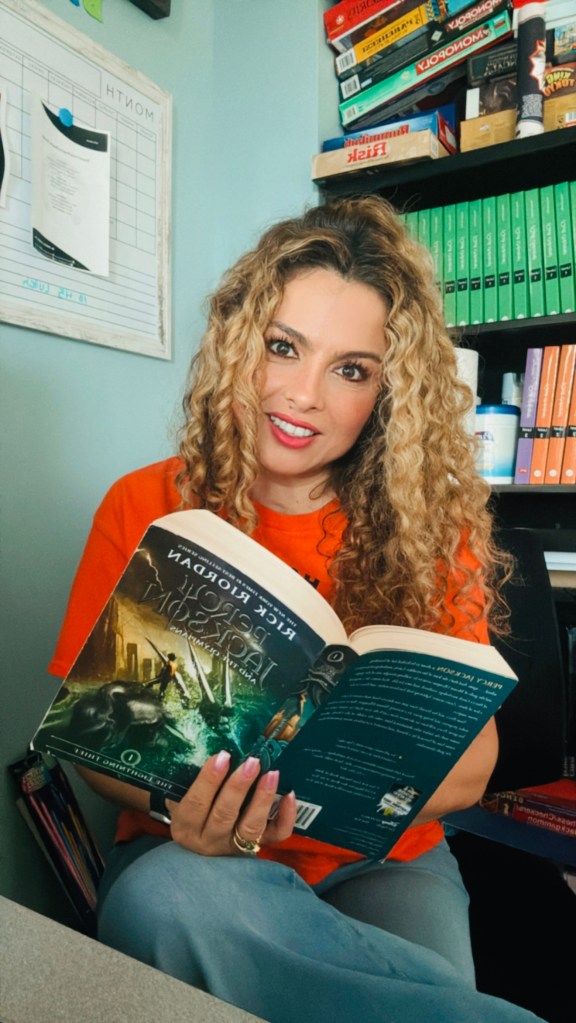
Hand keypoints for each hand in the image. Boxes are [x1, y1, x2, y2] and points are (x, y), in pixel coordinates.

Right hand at [167, 751, 296, 856]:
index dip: (208, 780)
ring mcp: (233, 847)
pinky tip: (289, 795)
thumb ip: (191, 778)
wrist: (197, 844)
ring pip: (251, 827)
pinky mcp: (255, 848)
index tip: (222, 755)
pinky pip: (274, 836)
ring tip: (272, 774)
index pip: (196, 804)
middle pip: (224, 815)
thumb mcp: (182, 796)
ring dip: (262, 799)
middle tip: (252, 761)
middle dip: (239, 787)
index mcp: (185, 826)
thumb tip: (213, 747)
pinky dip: (285, 817)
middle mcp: (208, 840)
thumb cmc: (191, 808)